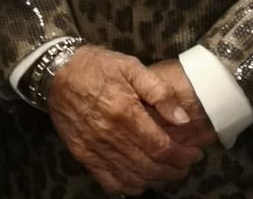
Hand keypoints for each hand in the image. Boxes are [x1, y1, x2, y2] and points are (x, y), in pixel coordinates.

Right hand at [47, 46, 203, 194]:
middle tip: (185, 164)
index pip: (161, 147)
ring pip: (133, 178)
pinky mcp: (83, 155)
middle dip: (173, 170)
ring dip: (155, 180)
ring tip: (168, 171)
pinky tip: (140, 178)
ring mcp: (95, 148)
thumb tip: (181, 118)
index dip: (182, 156)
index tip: (194, 154)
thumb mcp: (130, 66)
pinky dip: (129, 186)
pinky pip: (110, 182)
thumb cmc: (97, 66)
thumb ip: (158, 91)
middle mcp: (110, 135)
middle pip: (149, 166)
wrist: (58, 71)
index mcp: (124, 112)